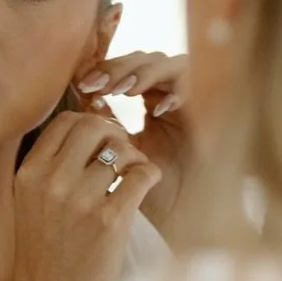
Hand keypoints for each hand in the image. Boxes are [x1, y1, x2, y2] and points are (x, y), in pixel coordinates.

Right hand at [10, 112, 160, 280]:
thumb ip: (52, 170)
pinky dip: (149, 175)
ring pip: (122, 151)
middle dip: (115, 136)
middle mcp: (51, 182)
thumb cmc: (46, 258)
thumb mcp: (31, 206)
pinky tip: (146, 185)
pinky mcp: (109, 221)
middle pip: (94, 127)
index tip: (102, 142)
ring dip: (135, 160)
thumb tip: (92, 133)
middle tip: (122, 156)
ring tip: (133, 178)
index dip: (91, 125)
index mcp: (29, 174)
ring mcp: (80, 200)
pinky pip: (141, 174)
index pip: (66, 121)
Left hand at [74, 52, 191, 233]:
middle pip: (142, 58)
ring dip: (142, 72)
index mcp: (144, 103)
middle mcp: (167, 97)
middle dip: (117, 67)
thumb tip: (70, 107)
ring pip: (168, 63)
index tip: (81, 86)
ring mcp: (190, 102)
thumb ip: (98, 133)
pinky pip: (197, 86)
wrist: (180, 222)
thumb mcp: (114, 159)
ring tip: (119, 91)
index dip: (102, 70)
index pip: (122, 69)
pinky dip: (177, 92)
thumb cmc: (143, 197)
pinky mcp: (211, 113)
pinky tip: (155, 112)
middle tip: (94, 83)